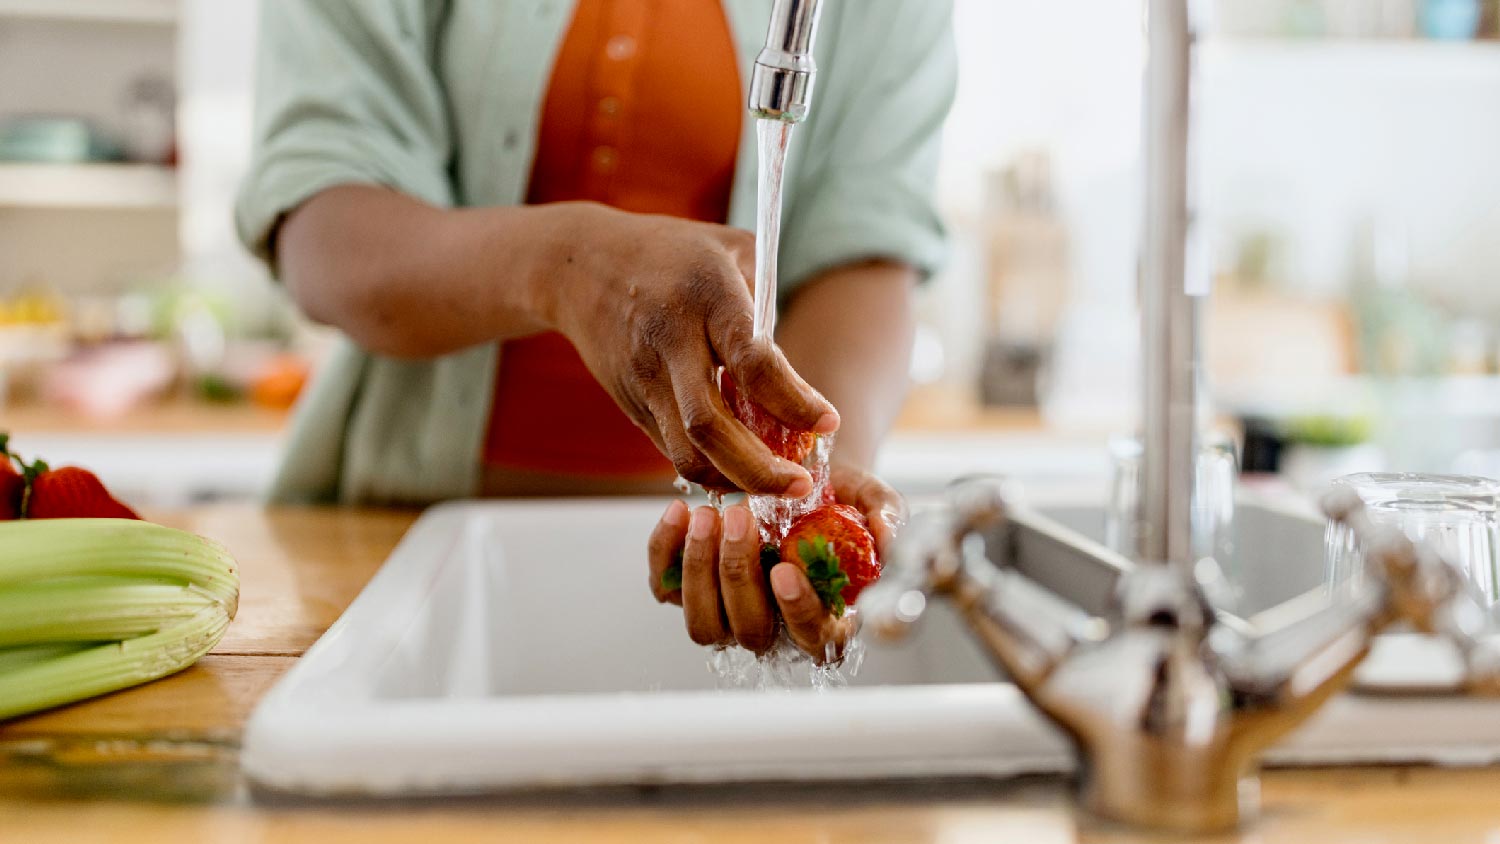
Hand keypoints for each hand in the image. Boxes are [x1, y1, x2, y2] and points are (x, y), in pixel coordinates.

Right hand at [551, 205, 837, 494]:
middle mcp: (670, 342)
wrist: (579, 265)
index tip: (828, 422)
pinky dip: (711, 469)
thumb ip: (768, 306)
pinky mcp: (632, 403)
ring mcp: (645, 378)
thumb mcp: (732, 251)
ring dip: (734, 481)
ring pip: (686, 452)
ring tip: (776, 487)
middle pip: (710, 425)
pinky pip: (673, 450)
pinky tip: (742, 470)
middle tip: (801, 485)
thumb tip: (798, 374)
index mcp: (706, 297)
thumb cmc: (673, 253)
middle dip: (760, 468)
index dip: (793, 401)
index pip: (752, 362)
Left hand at [646, 463, 906, 662]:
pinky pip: (665, 588)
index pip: (814, 639)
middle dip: (739, 575)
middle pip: (750, 632)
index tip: (785, 569)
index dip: (798, 611)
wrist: (797, 480)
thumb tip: (888, 540)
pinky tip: (679, 512)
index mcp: (827, 621)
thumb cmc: (841, 501)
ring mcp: (728, 616)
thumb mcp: (873, 501)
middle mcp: (775, 629)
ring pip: (703, 624)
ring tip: (707, 515)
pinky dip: (664, 552)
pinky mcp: (689, 591)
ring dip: (700, 571)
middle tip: (740, 517)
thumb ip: (888, 519)